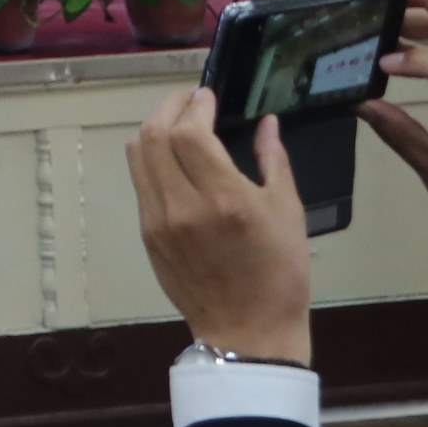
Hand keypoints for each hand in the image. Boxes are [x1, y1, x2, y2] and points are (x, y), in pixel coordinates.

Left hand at [132, 87, 314, 362]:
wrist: (249, 331)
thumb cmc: (280, 274)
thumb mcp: (289, 214)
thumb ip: (274, 161)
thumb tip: (266, 122)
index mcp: (224, 199)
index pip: (189, 131)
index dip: (195, 105)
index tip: (208, 95)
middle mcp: (183, 205)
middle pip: (154, 135)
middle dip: (169, 107)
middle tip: (190, 100)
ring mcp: (158, 220)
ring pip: (138, 154)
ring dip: (154, 128)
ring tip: (177, 120)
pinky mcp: (147, 234)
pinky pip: (140, 182)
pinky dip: (150, 158)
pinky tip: (171, 155)